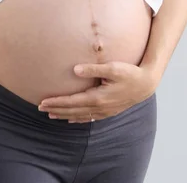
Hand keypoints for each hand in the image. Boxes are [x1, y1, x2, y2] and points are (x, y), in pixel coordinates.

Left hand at [38, 62, 157, 122]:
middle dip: (56, 109)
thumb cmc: (129, 73)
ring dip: (64, 115)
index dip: (56, 102)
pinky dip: (78, 118)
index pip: (71, 102)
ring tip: (51, 115)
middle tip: (40, 108)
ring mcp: (104, 111)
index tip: (43, 102)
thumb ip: (93, 69)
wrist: (145, 84)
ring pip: (79, 116)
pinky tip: (72, 118)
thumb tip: (75, 70)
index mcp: (98, 97)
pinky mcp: (108, 111)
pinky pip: (89, 118)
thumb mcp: (112, 67)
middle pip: (72, 110)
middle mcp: (99, 107)